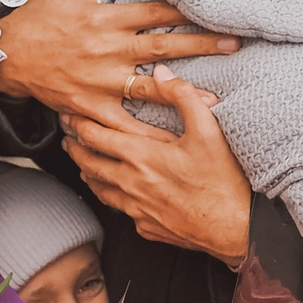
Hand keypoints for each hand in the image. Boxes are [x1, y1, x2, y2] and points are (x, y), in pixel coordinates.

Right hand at [0, 0, 236, 120]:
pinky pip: (122, 122)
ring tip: (217, 99)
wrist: (8, 55)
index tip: (215, 10)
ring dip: (185, 93)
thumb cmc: (40, 15)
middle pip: (163, 48)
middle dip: (201, 46)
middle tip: (234, 45)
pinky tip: (171, 141)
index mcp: (105, 18)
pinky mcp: (90, 106)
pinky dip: (145, 133)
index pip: (155, 12)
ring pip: (150, 88)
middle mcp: (107, 50)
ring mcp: (100, 81)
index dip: (187, 10)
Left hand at [62, 70, 250, 266]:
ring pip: (100, 190)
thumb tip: (162, 73)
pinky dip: (113, 197)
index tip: (69, 114)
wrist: (236, 228)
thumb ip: (183, 96)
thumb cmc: (223, 181)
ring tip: (83, 164)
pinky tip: (116, 193)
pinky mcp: (147, 227)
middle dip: (74, 149)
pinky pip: (121, 210)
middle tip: (66, 138)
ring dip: (88, 173)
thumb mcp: (209, 130)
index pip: (96, 136)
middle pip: (89, 164)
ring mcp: (137, 209)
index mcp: (141, 156)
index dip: (78, 123)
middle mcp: (131, 183)